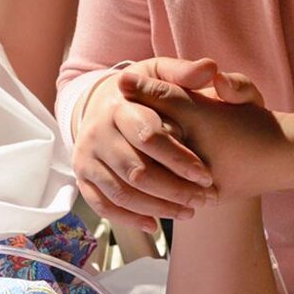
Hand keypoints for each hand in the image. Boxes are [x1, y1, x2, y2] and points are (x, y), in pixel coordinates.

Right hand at [71, 57, 259, 233]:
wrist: (100, 102)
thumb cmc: (140, 90)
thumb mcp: (159, 72)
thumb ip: (185, 72)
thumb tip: (211, 69)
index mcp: (118, 106)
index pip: (149, 137)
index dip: (180, 159)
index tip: (207, 175)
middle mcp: (96, 132)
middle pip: (136, 171)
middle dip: (174, 190)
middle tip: (204, 200)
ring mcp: (86, 156)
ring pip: (121, 192)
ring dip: (157, 207)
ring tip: (189, 212)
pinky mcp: (82, 175)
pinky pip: (102, 204)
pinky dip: (128, 218)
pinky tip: (155, 224)